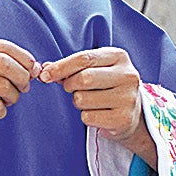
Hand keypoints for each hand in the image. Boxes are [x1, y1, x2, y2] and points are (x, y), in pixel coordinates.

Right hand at [0, 37, 39, 145]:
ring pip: (3, 86)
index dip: (24, 58)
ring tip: (6, 101)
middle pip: (6, 64)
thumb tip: (33, 67)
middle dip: (23, 77)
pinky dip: (1, 112)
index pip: (3, 46)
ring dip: (13, 97)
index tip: (31, 69)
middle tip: (23, 88)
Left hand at [38, 47, 155, 162]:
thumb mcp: (93, 69)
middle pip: (83, 79)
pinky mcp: (123, 119)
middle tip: (72, 89)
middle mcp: (128, 75)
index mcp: (119, 56)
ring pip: (82, 99)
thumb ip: (70, 67)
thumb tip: (44, 69)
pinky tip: (98, 113)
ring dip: (78, 102)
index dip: (60, 67)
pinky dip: (85, 116)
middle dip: (69, 85)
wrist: (131, 113)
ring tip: (90, 101)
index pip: (84, 58)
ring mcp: (128, 98)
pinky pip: (87, 117)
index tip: (44, 75)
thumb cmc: (105, 86)